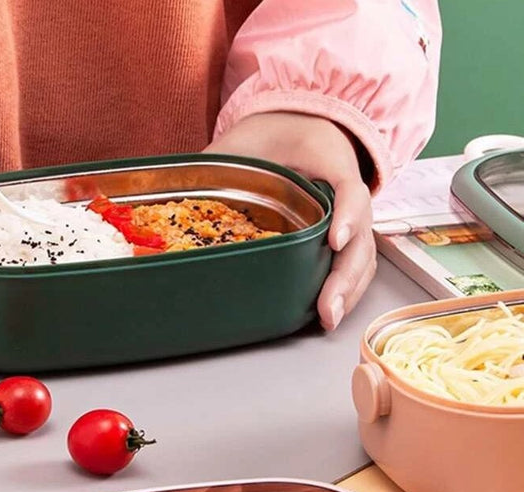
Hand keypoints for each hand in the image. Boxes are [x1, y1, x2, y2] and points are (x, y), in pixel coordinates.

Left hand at [203, 112, 375, 330]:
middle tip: (327, 307)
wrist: (293, 127)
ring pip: (362, 256)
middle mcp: (346, 190)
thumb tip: (176, 193)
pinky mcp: (341, 234)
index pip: (349, 187)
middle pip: (361, 235)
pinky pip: (354, 264)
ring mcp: (348, 215)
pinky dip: (346, 289)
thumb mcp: (241, 142)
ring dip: (348, 291)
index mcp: (327, 159)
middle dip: (345, 275)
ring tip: (328, 319)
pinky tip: (328, 312)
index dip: (348, 215)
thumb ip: (215, 164)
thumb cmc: (268, 136)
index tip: (334, 240)